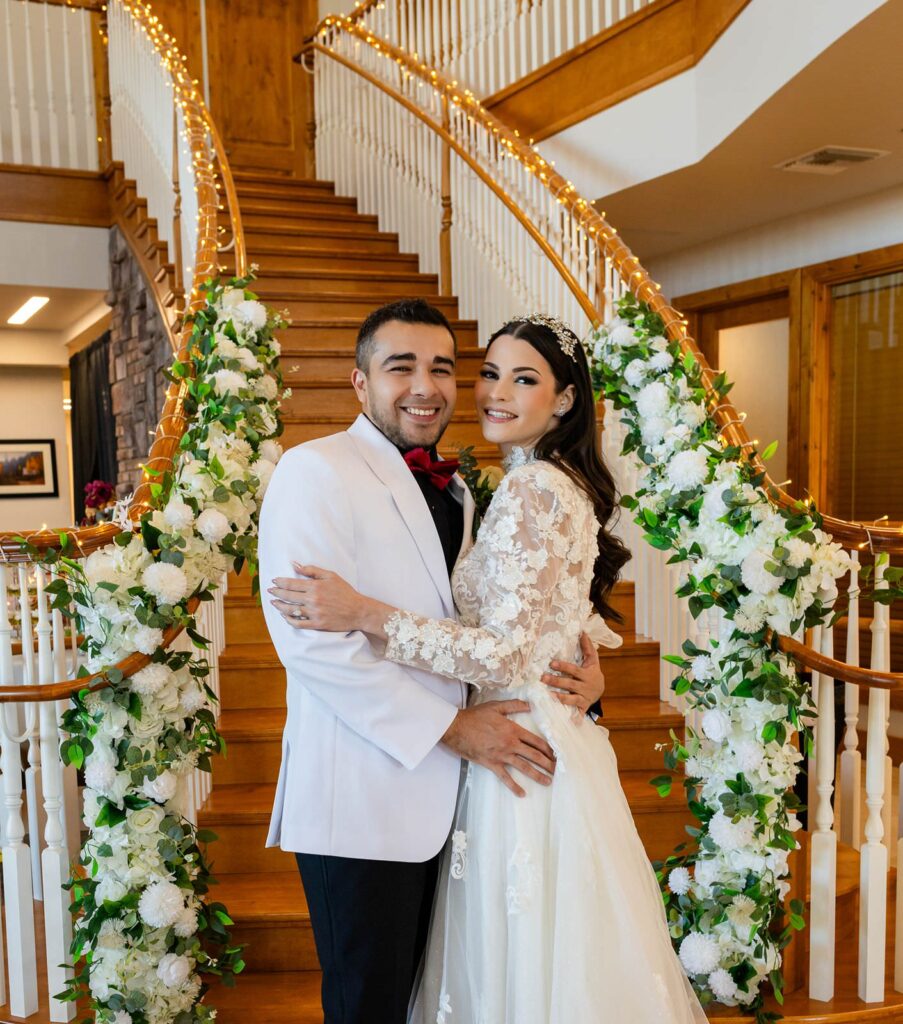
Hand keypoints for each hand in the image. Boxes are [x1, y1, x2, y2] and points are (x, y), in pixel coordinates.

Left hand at [269, 563, 370, 631]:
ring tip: (274, 603)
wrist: (358, 610)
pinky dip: (289, 620)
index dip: (280, 582)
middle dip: (276, 592)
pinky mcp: (317, 624)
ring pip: (290, 610)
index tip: (273, 581)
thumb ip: (312, 570)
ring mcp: (314, 613)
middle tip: (270, 591)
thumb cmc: (345, 592)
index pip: (291, 583)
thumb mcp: (331, 576)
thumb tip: (295, 565)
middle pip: (288, 596)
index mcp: (315, 586)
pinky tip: (285, 616)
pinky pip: (298, 623)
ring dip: (279, 606)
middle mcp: (313, 599)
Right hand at [441, 701, 555, 797]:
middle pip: (534, 755)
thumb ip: (514, 705)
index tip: (556, 754)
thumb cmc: (475, 716)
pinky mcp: (491, 764)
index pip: (536, 741)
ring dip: (537, 775)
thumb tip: (530, 704)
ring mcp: (502, 755)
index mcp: (513, 730)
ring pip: (524, 767)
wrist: (456, 728)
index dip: (548, 749)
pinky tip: (522, 793)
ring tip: (548, 782)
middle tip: (558, 770)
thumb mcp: (496, 706)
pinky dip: (514, 786)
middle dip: (548, 764)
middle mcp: (510, 744)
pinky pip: (505, 777)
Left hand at [541, 632, 603, 713]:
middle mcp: (585, 686)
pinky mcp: (583, 707)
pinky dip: (575, 718)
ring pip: (571, 699)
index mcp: (586, 674)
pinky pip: (578, 713)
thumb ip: (586, 646)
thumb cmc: (592, 671)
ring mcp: (584, 698)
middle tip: (543, 678)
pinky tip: (569, 721)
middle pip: (569, 684)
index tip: (551, 663)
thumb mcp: (592, 659)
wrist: (600, 689)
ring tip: (548, 696)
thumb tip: (582, 630)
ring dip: (560, 698)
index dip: (563, 666)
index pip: (573, 670)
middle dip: (556, 681)